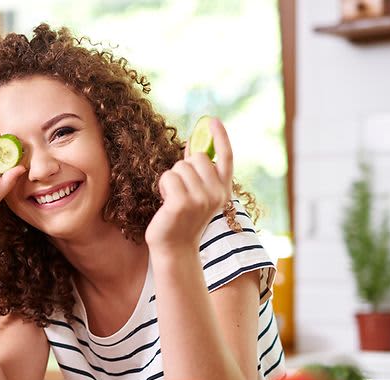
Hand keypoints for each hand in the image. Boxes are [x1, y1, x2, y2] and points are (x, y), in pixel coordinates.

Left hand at [145, 118, 233, 255]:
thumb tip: (192, 146)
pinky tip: (166, 203)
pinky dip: (163, 186)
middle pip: (197, 157)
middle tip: (180, 190)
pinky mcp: (182, 203)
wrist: (175, 249)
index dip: (221, 137)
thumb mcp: (196, 195)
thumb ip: (198, 173)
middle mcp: (216, 194)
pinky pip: (168, 177)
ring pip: (180, 167)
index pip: (226, 157)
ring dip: (171, 180)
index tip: (212, 120)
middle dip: (183, 168)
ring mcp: (200, 199)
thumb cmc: (182, 220)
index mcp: (223, 191)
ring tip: (173, 199)